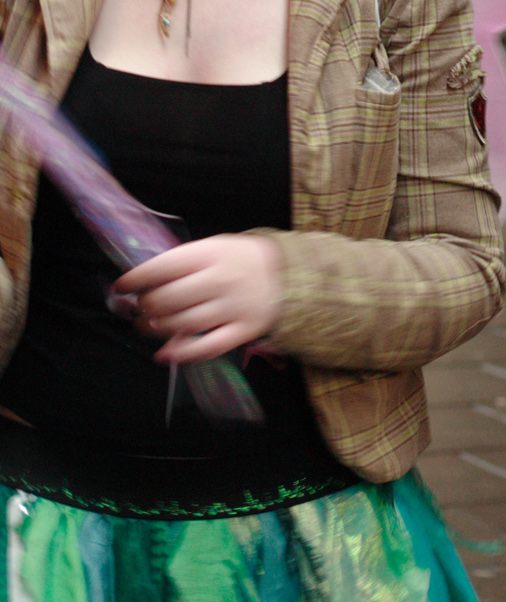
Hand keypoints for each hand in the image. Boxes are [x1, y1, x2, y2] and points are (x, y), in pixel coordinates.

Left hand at [115, 234, 281, 364]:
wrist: (290, 275)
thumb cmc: (242, 259)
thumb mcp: (215, 247)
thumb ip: (184, 262)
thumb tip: (144, 283)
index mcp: (211, 254)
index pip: (164, 267)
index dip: (136, 279)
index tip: (120, 288)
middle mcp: (221, 280)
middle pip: (169, 299)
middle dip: (145, 307)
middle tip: (138, 310)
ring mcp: (233, 307)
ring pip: (183, 324)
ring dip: (157, 329)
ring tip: (147, 327)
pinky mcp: (244, 331)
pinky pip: (208, 348)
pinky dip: (182, 354)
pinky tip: (165, 354)